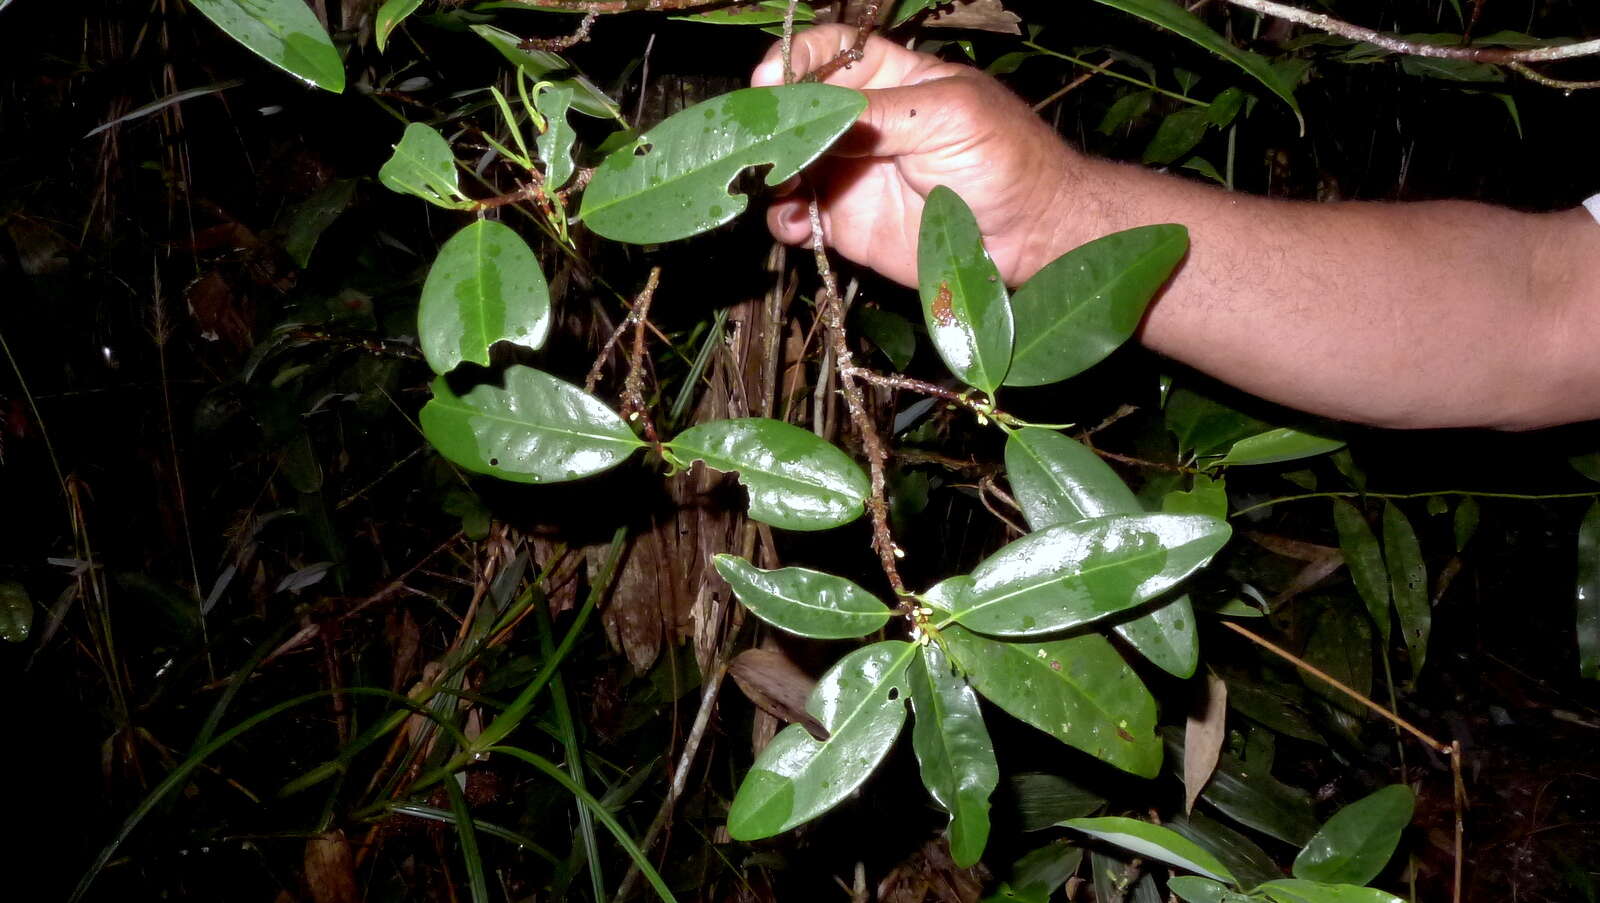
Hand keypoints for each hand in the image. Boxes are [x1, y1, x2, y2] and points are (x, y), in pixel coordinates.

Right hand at [751, 25, 1080, 287]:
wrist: (1030, 234)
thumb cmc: (1007, 158)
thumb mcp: (950, 116)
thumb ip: (882, 115)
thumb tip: (816, 117)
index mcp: (890, 80)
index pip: (828, 53)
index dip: (795, 59)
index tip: (772, 81)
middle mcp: (861, 125)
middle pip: (795, 111)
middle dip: (771, 125)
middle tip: (761, 146)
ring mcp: (850, 175)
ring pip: (787, 166)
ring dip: (770, 175)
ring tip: (779, 188)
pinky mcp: (847, 224)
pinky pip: (799, 219)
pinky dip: (785, 220)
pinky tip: (796, 224)